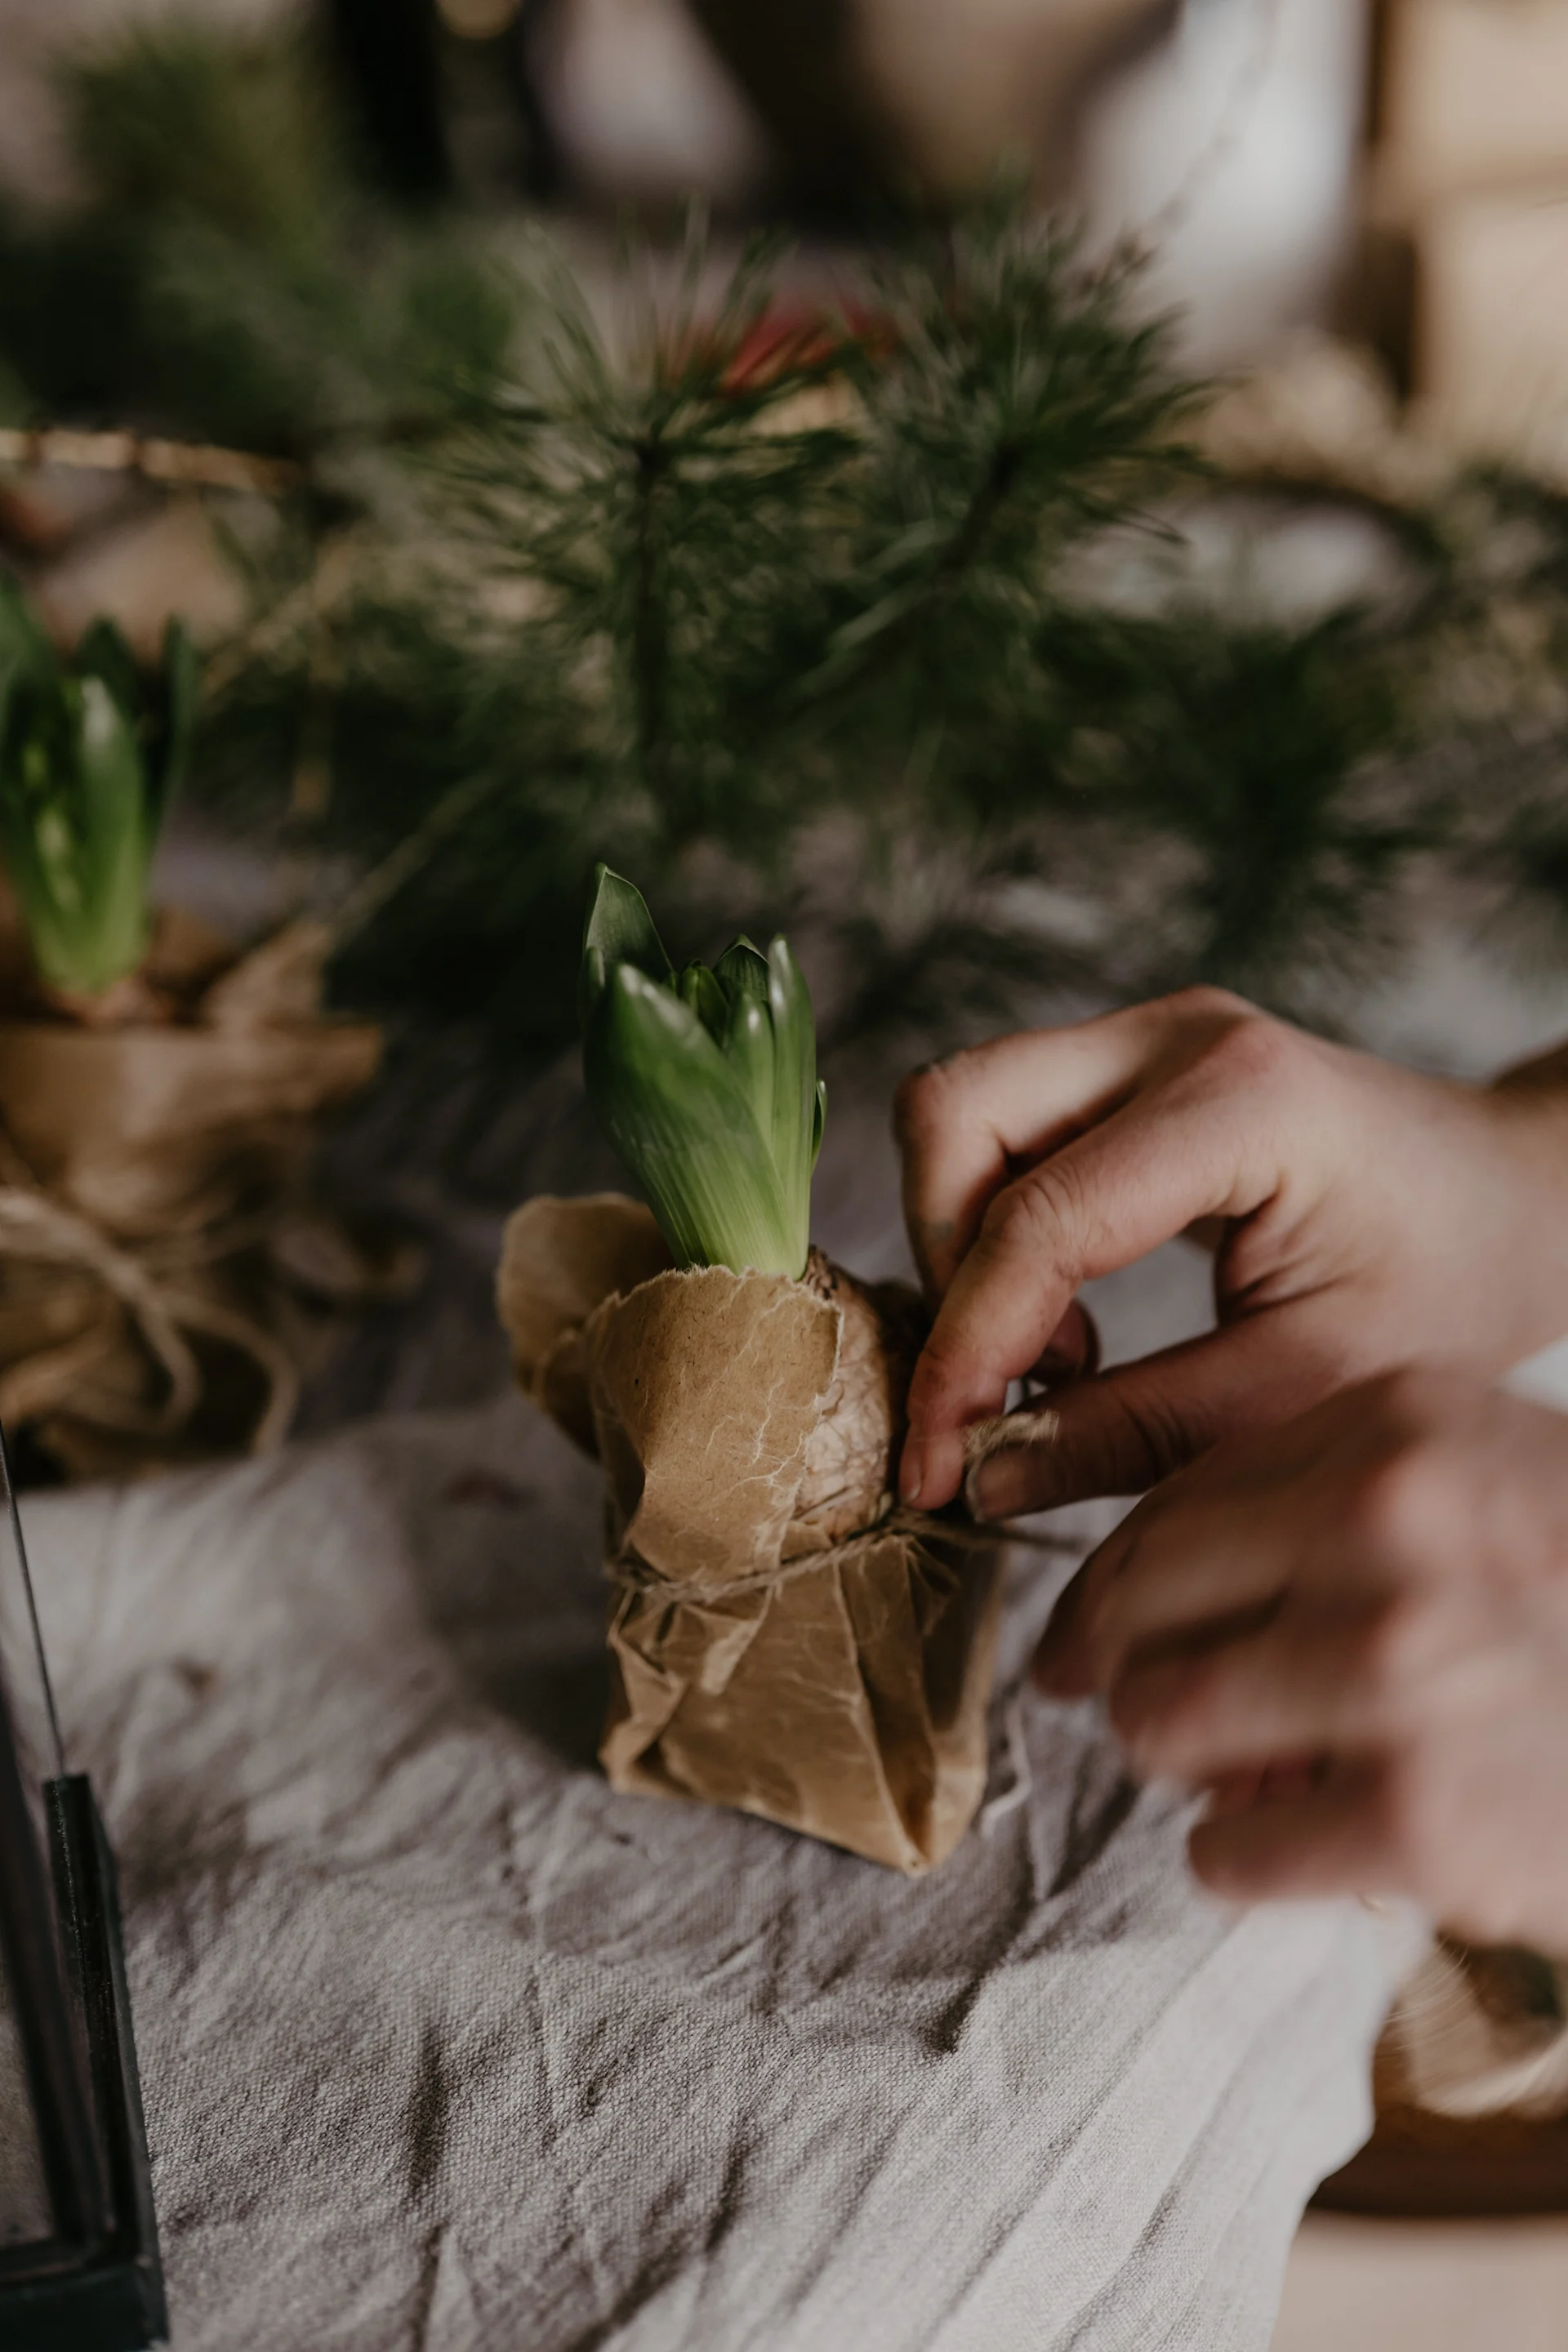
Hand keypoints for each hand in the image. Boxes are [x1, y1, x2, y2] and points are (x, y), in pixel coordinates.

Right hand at [893, 989, 1567, 1512]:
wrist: (1518, 1203)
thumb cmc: (1447, 1286)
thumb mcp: (1305, 1390)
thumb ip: (1135, 1431)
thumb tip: (981, 1479)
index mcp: (1242, 1101)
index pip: (1038, 1220)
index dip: (968, 1352)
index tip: (935, 1463)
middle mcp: (1175, 1036)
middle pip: (956, 1111)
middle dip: (943, 1263)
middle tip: (1009, 1386)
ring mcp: (1145, 1037)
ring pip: (960, 1112)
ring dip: (963, 1244)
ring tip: (1054, 1355)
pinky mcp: (1129, 1066)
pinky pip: (1003, 1128)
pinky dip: (996, 1228)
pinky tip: (1071, 1319)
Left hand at [1034, 1370, 1567, 1948]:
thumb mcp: (1491, 1485)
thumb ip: (1334, 1500)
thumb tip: (1143, 1584)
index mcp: (1403, 1424)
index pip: (1178, 1498)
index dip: (1114, 1577)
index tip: (1087, 1626)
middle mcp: (1393, 1520)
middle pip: (1142, 1596)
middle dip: (1111, 1663)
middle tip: (1116, 1703)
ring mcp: (1406, 1664)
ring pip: (1163, 1716)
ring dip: (1178, 1761)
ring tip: (1237, 1776)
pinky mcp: (1423, 1814)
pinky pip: (1229, 1851)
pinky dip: (1239, 1864)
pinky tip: (1292, 1849)